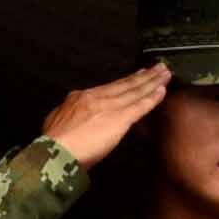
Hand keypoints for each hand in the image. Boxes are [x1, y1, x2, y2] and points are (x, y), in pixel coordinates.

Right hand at [41, 59, 173, 169]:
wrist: (56, 151)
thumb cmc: (54, 142)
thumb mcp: (56, 119)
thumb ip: (69, 114)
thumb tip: (74, 115)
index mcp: (82, 97)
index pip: (109, 88)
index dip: (126, 81)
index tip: (137, 74)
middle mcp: (97, 97)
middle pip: (125, 84)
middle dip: (143, 76)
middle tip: (158, 67)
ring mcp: (109, 106)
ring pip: (135, 91)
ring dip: (152, 82)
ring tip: (164, 73)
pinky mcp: (119, 119)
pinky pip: (140, 106)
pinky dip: (152, 98)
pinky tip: (162, 91)